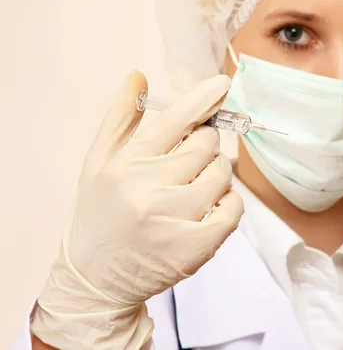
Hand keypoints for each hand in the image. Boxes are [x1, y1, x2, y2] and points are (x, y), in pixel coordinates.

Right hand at [31, 72, 243, 349]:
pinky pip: (233, 209)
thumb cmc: (100, 213)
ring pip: (222, 175)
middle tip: (193, 153)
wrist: (96, 280)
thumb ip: (120, 118)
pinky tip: (209, 205)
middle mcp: (149, 192)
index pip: (174, 121)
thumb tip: (139, 75)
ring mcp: (174, 221)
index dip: (202, 99)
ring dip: (217, 172)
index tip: (222, 83)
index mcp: (126, 166)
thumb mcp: (99, 162)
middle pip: (206, 145)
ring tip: (195, 183)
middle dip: (205, 142)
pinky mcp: (195, 248)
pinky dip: (229, 202)